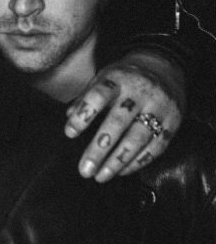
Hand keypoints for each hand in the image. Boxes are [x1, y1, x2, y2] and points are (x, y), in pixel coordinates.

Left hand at [65, 50, 184, 181]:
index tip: (69, 133)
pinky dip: (138, 162)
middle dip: (99, 148)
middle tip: (85, 169)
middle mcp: (139, 92)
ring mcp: (159, 106)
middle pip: (117, 122)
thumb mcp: (103, 78)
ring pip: (138, 138)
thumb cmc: (124, 78)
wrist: (164, 67)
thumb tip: (69, 117)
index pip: (98, 96)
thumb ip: (86, 97)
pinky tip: (122, 171)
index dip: (83, 115)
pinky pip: (156, 146)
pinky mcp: (173, 121)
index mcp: (117, 78)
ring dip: (118, 161)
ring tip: (101, 176)